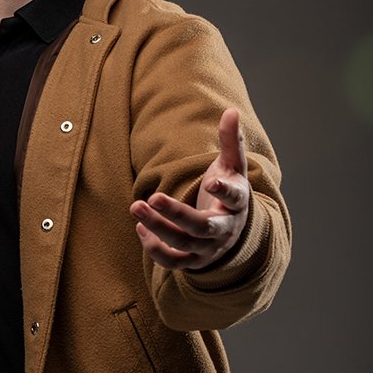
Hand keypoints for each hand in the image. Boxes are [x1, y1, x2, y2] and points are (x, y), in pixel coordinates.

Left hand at [130, 107, 250, 270]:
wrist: (232, 231)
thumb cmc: (228, 192)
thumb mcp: (232, 167)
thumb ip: (231, 141)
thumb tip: (231, 111)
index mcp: (237, 204)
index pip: (235, 199)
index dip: (225, 191)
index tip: (212, 182)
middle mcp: (224, 230)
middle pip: (201, 226)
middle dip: (176, 213)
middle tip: (152, 197)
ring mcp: (208, 248)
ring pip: (183, 244)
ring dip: (157, 228)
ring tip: (135, 206)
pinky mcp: (193, 261)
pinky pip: (173, 261)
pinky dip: (155, 249)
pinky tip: (140, 228)